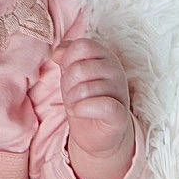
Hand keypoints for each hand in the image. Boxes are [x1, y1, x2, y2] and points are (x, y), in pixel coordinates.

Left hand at [57, 37, 135, 162]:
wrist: (97, 133)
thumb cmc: (85, 99)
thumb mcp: (72, 74)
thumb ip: (67, 57)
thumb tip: (58, 52)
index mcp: (105, 57)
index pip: (82, 46)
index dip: (68, 59)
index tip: (68, 72)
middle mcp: (116, 71)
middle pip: (79, 69)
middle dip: (68, 84)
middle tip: (72, 94)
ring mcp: (120, 92)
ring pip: (85, 89)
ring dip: (73, 100)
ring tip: (76, 105)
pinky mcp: (121, 115)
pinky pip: (101, 106)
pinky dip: (82, 109)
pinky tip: (77, 112)